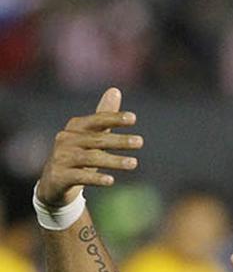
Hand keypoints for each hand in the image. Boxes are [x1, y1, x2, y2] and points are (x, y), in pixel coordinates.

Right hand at [36, 88, 140, 206]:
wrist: (53, 182)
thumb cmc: (78, 153)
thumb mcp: (91, 135)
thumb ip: (104, 116)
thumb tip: (115, 90)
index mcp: (75, 127)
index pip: (97, 120)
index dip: (114, 118)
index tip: (133, 118)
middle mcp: (66, 140)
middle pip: (97, 140)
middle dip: (119, 140)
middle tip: (140, 142)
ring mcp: (61, 158)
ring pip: (91, 158)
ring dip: (114, 161)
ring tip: (134, 163)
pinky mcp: (59, 176)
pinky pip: (80, 177)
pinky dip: (96, 178)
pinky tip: (111, 180)